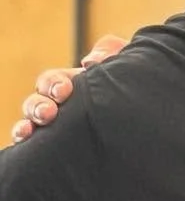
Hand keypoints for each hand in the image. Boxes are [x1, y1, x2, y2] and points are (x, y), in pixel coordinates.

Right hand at [10, 35, 126, 142]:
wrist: (143, 125)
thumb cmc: (131, 89)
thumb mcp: (125, 66)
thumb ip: (110, 51)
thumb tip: (90, 61)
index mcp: (72, 85)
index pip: (52, 82)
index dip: (53, 84)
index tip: (64, 90)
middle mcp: (60, 107)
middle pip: (36, 103)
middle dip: (38, 106)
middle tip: (48, 113)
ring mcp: (58, 128)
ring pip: (31, 125)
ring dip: (26, 125)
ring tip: (30, 130)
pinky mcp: (60, 149)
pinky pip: (35, 146)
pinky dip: (25, 142)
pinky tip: (26, 143)